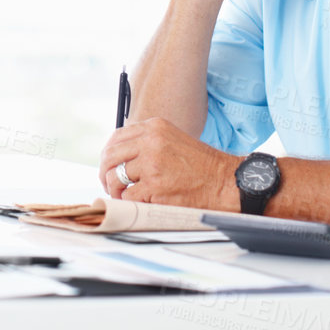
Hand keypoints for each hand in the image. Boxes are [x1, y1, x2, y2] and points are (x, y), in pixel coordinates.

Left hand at [99, 117, 238, 207]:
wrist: (224, 182)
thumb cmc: (201, 166)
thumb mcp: (172, 140)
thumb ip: (147, 143)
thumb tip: (118, 157)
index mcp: (154, 127)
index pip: (116, 138)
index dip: (108, 155)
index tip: (109, 167)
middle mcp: (151, 141)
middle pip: (110, 156)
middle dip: (105, 173)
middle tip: (110, 185)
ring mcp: (152, 163)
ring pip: (115, 177)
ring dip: (116, 190)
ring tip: (124, 195)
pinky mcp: (155, 186)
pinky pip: (128, 196)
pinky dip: (130, 202)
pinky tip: (139, 202)